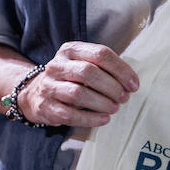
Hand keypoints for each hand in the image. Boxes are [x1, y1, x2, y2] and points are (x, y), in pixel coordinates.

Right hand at [19, 42, 138, 128]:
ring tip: (115, 108)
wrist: (35, 94)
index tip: (134, 85)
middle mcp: (57, 65)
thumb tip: (130, 83)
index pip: (100, 54)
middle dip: (111, 86)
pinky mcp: (46, 107)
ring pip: (78, 93)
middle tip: (124, 97)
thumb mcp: (82, 64)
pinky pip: (70, 114)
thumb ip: (104, 68)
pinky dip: (91, 118)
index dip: (121, 70)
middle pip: (88, 72)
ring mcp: (49, 86)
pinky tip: (104, 119)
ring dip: (102, 103)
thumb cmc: (69, 79)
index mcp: (70, 50)